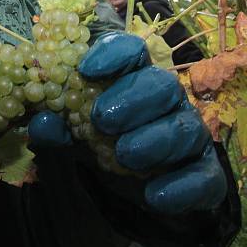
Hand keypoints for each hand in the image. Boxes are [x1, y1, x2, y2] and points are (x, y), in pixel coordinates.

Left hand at [30, 32, 226, 214]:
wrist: (146, 192)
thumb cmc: (110, 148)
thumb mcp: (78, 136)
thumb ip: (60, 128)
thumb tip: (41, 122)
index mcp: (135, 80)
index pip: (132, 52)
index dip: (113, 54)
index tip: (86, 69)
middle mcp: (168, 102)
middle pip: (162, 84)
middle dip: (133, 98)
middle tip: (103, 119)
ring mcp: (191, 136)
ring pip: (184, 128)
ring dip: (155, 140)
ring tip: (125, 156)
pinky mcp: (205, 174)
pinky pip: (203, 176)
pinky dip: (181, 186)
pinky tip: (155, 195)